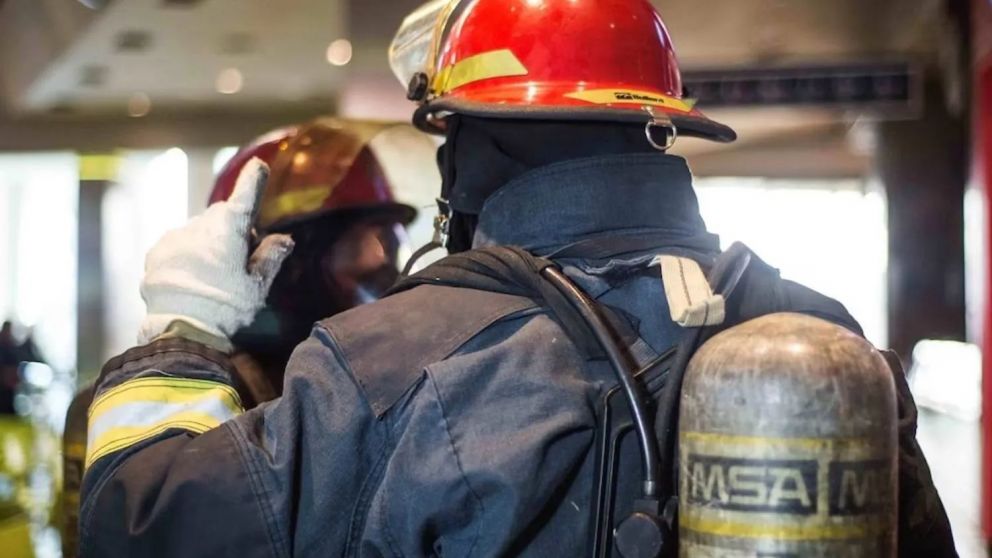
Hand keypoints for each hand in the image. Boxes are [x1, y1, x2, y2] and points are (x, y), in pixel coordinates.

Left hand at [138, 158, 294, 344]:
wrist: (182, 329)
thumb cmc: (228, 307)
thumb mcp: (258, 286)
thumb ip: (271, 257)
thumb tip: (284, 239)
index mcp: (229, 229)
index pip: (245, 196)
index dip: (253, 180)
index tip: (258, 165)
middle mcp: (200, 224)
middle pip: (222, 217)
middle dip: (232, 230)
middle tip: (240, 261)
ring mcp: (176, 236)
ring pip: (199, 232)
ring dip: (208, 245)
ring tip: (212, 279)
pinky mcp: (157, 251)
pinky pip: (178, 246)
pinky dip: (188, 256)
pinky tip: (193, 281)